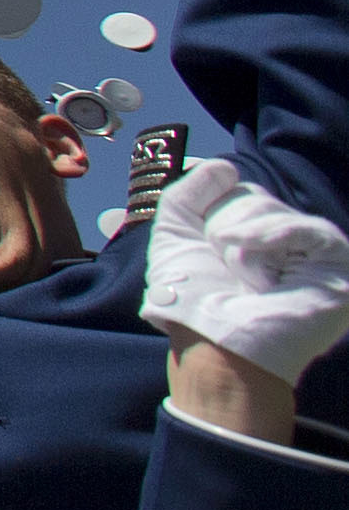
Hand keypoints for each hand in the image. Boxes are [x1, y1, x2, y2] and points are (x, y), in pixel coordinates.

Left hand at [144, 155, 348, 383]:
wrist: (213, 342)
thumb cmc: (193, 296)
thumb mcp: (176, 233)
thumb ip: (189, 192)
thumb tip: (225, 167)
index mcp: (260, 237)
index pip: (240, 191)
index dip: (213, 215)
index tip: (209, 251)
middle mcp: (291, 245)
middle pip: (256, 196)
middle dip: (226, 230)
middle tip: (229, 272)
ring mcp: (317, 257)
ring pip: (275, 211)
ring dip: (244, 244)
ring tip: (247, 280)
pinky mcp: (339, 270)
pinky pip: (310, 229)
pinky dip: (274, 237)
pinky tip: (259, 264)